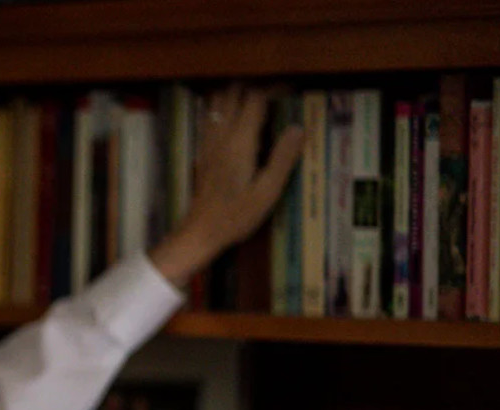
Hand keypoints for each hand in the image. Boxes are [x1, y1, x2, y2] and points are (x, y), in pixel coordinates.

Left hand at [150, 83, 304, 287]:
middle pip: (234, 92)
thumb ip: (283, 157)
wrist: (201, 230)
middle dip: (255, 87)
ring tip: (258, 104)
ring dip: (237, 95)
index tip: (291, 90)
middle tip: (276, 97)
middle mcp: (221, 135)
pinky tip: (235, 119)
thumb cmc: (237, 215)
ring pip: (218, 101)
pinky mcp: (202, 150)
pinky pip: (209, 117)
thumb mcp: (268, 191)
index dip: (273, 88)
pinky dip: (222, 108)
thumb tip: (298, 126)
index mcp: (240, 141)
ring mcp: (208, 141)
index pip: (255, 98)